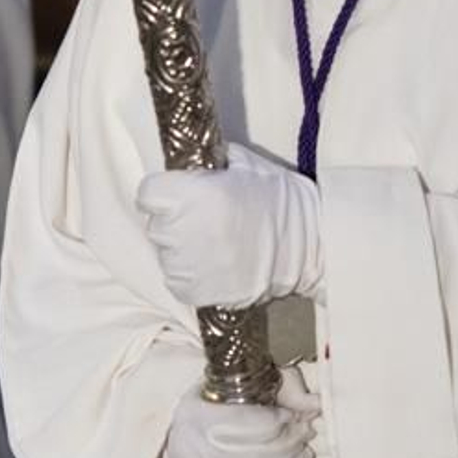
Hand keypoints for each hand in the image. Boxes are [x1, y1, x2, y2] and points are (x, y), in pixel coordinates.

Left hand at [137, 142, 322, 309]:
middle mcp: (184, 230)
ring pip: (166, 253)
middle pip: (156, 224)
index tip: (178, 195)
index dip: (163, 193)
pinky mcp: (196, 293)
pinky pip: (177, 280)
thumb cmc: (281, 203)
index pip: (147, 193)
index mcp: (192, 195)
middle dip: (175, 220)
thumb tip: (189, 167)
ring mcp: (188, 265)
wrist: (310, 246)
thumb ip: (208, 166)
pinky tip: (217, 263)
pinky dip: (191, 274)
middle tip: (207, 218)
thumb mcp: (244, 165)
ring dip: (182, 248)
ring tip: (217, 243)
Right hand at [164, 381, 317, 457]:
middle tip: (304, 437)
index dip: (274, 421)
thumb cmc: (214, 410)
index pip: (242, 423)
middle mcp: (192, 454)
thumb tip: (315, 404)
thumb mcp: (237, 387)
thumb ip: (275, 390)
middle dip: (289, 447)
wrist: (183, 444)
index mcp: (196, 417)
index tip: (290, 416)